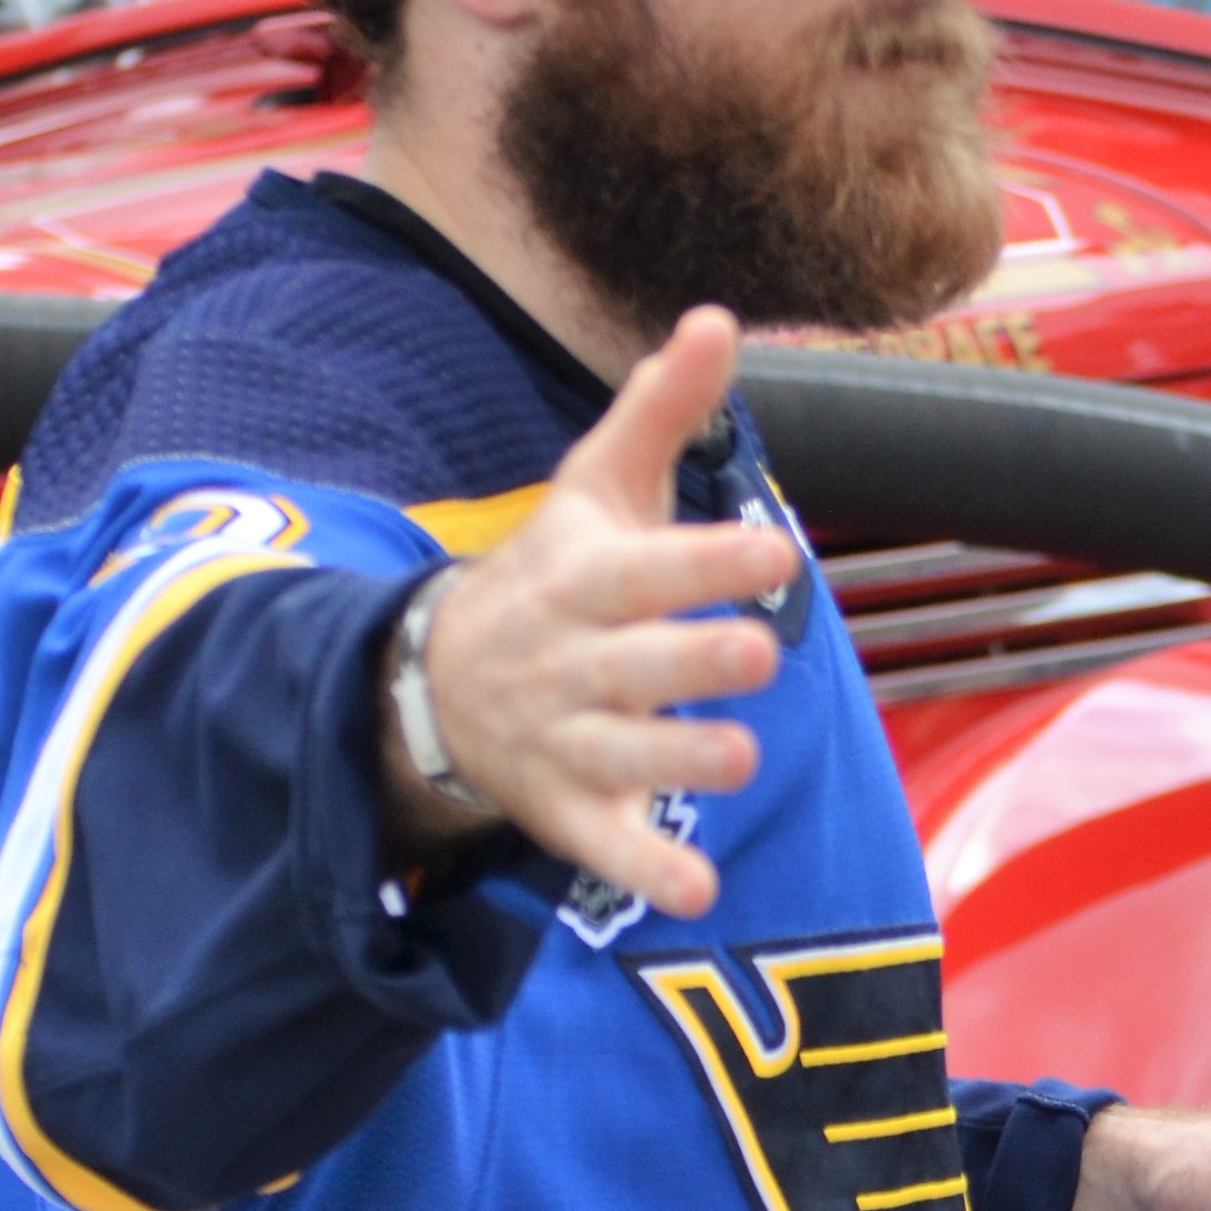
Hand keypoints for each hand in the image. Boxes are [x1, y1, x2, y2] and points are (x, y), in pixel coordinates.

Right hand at [383, 305, 791, 918]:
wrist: (437, 684)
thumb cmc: (554, 574)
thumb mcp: (596, 487)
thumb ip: (661, 411)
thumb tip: (719, 316)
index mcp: (583, 579)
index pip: (645, 571)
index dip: (704, 565)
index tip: (773, 553)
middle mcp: (570, 662)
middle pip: (630, 663)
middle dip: (689, 660)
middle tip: (757, 654)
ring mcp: (564, 740)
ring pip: (620, 754)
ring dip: (677, 759)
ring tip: (741, 756)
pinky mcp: (566, 810)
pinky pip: (602, 846)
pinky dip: (644, 869)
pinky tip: (699, 894)